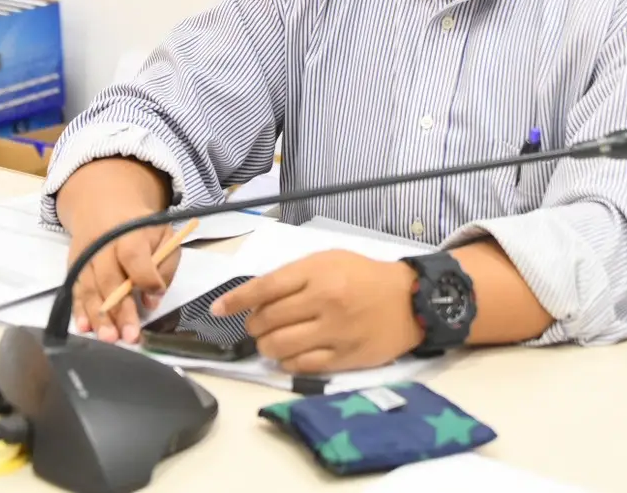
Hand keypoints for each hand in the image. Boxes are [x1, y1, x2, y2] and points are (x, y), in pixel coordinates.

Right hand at [56, 159, 176, 344]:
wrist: (105, 207)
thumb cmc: (141, 229)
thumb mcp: (163, 236)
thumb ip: (164, 266)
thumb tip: (153, 299)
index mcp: (130, 232)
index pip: (133, 255)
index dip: (144, 276)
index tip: (153, 295)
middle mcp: (103, 244)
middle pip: (109, 279)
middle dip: (120, 310)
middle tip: (129, 336)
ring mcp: (85, 256)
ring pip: (90, 288)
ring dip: (98, 316)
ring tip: (109, 338)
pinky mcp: (73, 266)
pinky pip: (75, 291)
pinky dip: (78, 311)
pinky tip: (85, 328)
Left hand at [210, 250, 421, 372]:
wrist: (409, 300)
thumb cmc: (364, 276)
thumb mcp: (329, 260)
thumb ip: (294, 275)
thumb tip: (256, 296)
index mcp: (317, 272)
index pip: (265, 288)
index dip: (235, 300)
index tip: (217, 309)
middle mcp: (323, 301)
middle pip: (267, 319)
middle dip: (252, 325)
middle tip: (255, 326)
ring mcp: (334, 331)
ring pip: (279, 345)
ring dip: (264, 346)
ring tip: (268, 342)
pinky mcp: (344, 357)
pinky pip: (301, 366)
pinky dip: (285, 362)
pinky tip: (286, 355)